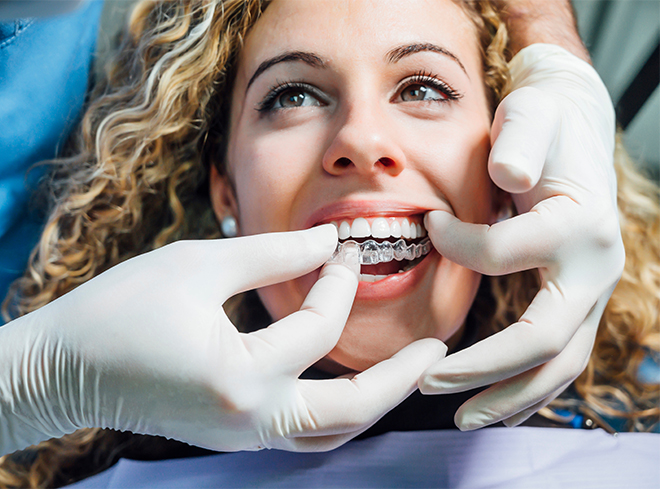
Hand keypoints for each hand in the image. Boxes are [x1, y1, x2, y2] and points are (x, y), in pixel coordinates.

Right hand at [0, 225, 445, 454]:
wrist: (62, 369)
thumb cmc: (120, 310)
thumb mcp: (199, 264)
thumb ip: (271, 254)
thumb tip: (327, 241)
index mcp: (242, 375)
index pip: (318, 327)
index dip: (337, 280)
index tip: (343, 245)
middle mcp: (251, 420)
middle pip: (351, 411)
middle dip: (400, 378)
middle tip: (437, 351)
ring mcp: (243, 437)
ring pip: (331, 433)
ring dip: (374, 401)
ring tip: (405, 370)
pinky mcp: (234, 437)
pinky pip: (303, 432)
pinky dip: (336, 408)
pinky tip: (348, 378)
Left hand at [419, 44, 624, 428]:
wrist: (574, 127)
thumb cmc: (544, 122)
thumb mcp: (532, 116)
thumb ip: (521, 142)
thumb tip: (508, 177)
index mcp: (580, 225)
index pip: (503, 256)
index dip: (456, 246)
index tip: (426, 226)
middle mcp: (596, 268)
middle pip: (544, 340)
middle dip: (482, 369)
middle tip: (426, 383)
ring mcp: (591, 291)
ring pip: (559, 364)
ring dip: (508, 397)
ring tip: (462, 418)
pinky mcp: (577, 301)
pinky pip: (558, 357)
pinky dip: (526, 386)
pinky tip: (494, 403)